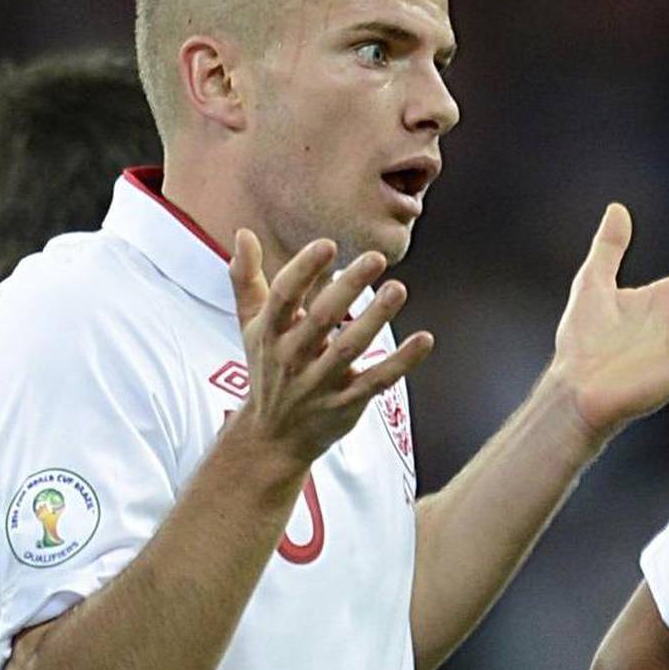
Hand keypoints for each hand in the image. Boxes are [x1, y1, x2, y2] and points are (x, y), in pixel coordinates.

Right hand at [226, 230, 434, 474]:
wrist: (273, 436)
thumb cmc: (267, 368)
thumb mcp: (251, 325)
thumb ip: (246, 279)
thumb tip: (244, 232)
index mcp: (269, 332)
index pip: (284, 296)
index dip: (304, 270)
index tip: (328, 244)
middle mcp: (292, 357)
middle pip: (320, 318)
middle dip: (347, 287)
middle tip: (375, 258)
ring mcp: (320, 382)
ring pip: (350, 348)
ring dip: (376, 318)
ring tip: (398, 289)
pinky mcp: (347, 403)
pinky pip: (377, 381)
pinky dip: (402, 362)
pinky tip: (425, 339)